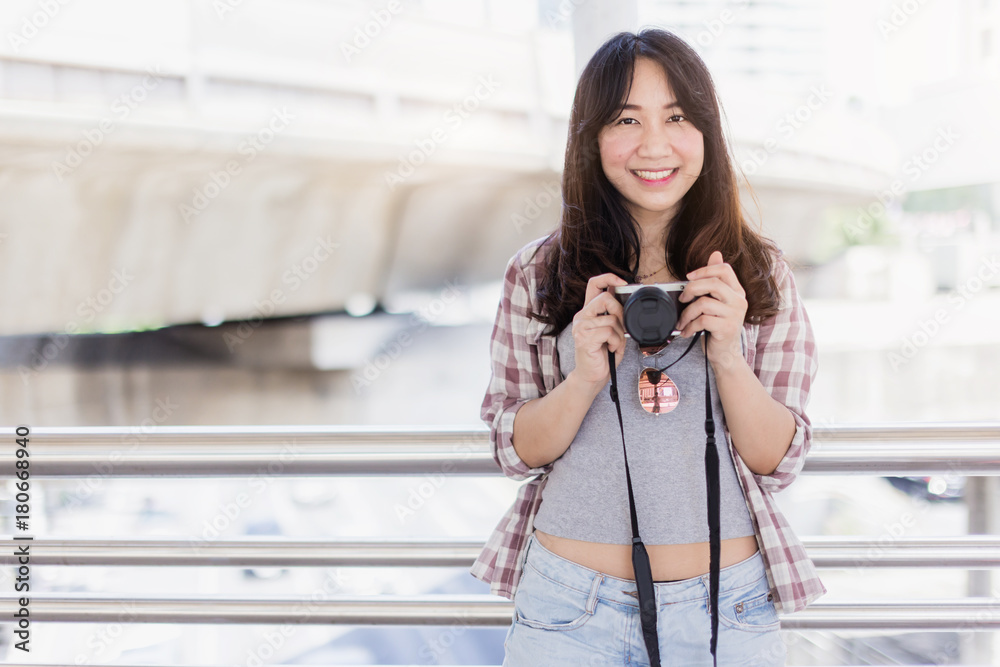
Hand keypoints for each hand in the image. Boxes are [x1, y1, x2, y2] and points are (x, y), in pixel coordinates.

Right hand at [570, 273, 628, 391]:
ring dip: (619, 335)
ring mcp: (581, 327)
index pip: (594, 285)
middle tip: (621, 327)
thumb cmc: (602, 355)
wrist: (592, 377)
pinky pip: (609, 332)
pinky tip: (611, 348)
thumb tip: (626, 305)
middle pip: (605, 298)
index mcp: (588, 312)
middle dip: (620, 311)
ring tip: (614, 344)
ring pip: (611, 319)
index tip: (622, 282)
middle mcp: (582, 317)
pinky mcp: (584, 338)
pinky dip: (616, 342)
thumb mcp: (611, 332)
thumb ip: (614, 317)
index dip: (609, 278)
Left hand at [675, 251, 746, 370]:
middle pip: (713, 284)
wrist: (725, 354)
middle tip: (681, 299)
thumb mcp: (717, 301)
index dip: (705, 270)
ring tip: (682, 321)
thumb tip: (715, 253)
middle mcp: (739, 301)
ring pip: (704, 303)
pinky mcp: (727, 328)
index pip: (724, 269)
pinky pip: (702, 320)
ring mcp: (734, 315)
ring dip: (686, 313)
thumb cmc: (718, 326)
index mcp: (737, 291)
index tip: (689, 277)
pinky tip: (686, 331)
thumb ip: (715, 280)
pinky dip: (689, 326)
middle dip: (691, 289)